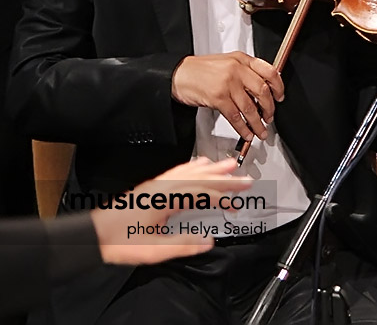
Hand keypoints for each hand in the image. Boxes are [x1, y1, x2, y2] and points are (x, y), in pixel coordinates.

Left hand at [91, 157, 251, 263]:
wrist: (95, 234)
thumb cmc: (120, 240)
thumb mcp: (153, 250)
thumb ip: (183, 244)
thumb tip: (208, 241)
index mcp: (166, 199)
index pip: (202, 191)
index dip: (223, 194)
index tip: (239, 198)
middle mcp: (163, 187)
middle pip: (200, 177)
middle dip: (224, 176)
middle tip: (244, 176)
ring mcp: (157, 185)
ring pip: (190, 171)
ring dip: (211, 168)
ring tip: (228, 164)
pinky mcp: (152, 188)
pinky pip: (178, 171)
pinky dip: (193, 167)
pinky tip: (198, 165)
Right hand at [172, 51, 283, 142]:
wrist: (179, 75)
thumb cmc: (201, 70)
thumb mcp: (227, 63)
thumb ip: (244, 71)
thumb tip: (262, 88)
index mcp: (241, 59)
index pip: (269, 71)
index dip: (278, 86)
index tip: (280, 97)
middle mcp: (236, 69)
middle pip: (263, 91)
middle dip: (269, 108)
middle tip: (270, 117)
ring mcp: (228, 83)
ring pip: (250, 107)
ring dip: (258, 123)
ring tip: (261, 131)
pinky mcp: (218, 97)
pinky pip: (236, 117)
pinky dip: (243, 128)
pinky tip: (246, 133)